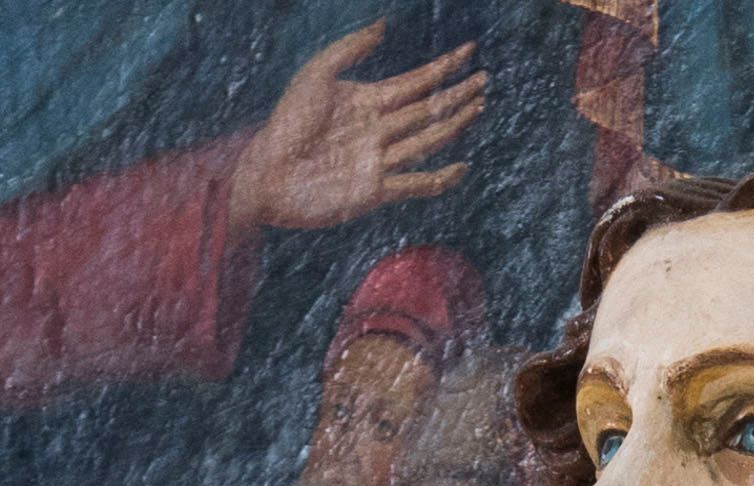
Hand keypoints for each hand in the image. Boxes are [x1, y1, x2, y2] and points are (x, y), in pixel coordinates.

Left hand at [229, 24, 484, 228]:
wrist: (269, 173)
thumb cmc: (287, 122)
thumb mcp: (317, 73)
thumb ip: (351, 48)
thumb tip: (384, 25)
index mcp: (367, 100)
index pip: (415, 82)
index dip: (443, 67)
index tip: (468, 52)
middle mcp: (379, 130)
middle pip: (427, 110)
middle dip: (456, 95)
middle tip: (484, 81)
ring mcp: (379, 161)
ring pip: (427, 140)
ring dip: (454, 125)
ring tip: (478, 107)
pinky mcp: (375, 191)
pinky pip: (415, 184)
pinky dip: (440, 178)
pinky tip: (461, 165)